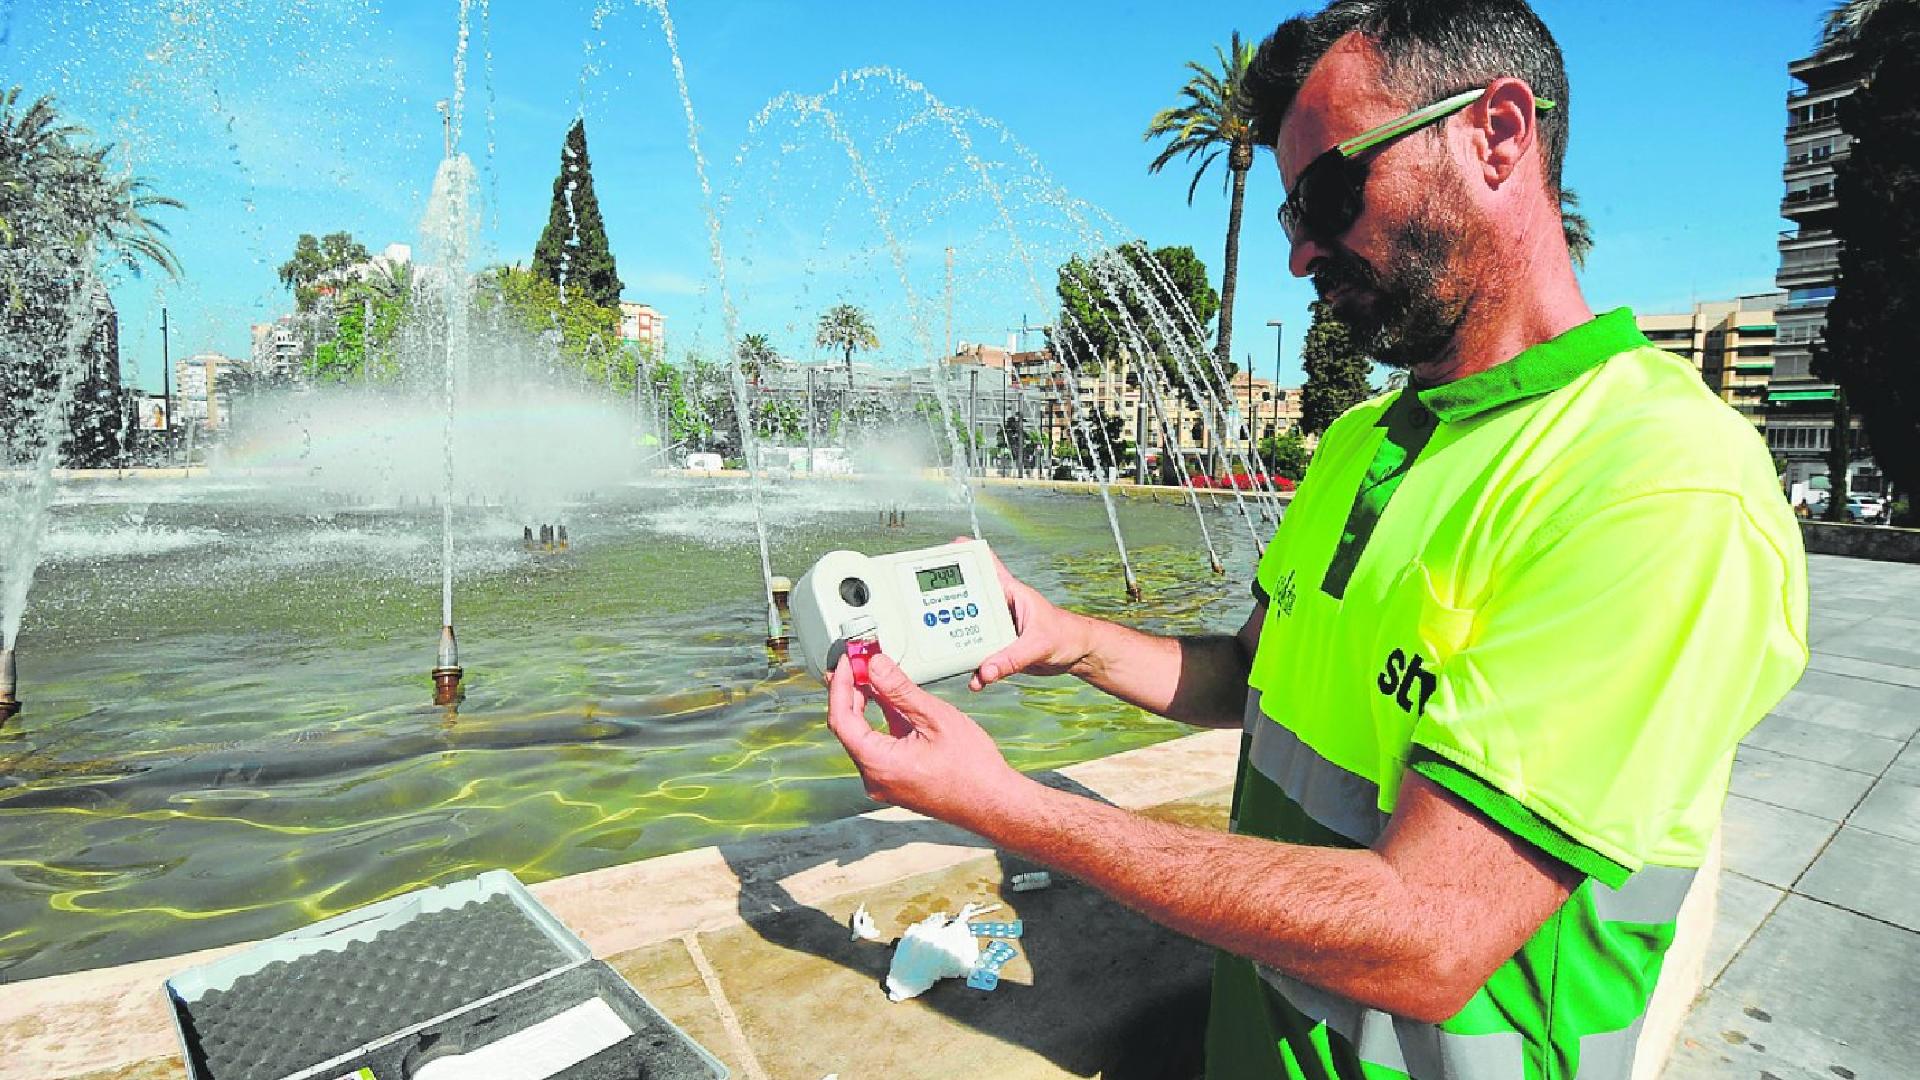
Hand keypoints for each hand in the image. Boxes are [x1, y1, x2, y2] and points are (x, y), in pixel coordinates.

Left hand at [825, 653, 1026, 830]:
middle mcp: (875, 778)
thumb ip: (900, 690)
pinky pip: (879, 748)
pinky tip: (890, 702)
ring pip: (863, 737)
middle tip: (860, 662)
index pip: (841, 719)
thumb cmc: (972, 768)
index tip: (847, 662)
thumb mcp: (936, 718)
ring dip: (866, 706)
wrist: (994, 803)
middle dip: (851, 692)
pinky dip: (881, 723)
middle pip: (848, 728)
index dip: (840, 686)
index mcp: (879, 764)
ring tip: (874, 675)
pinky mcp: (896, 782)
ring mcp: (885, 782)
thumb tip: (875, 666)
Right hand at [962, 540, 1092, 690]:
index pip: (988, 567)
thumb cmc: (1066, 635)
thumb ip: (1011, 658)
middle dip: (949, 605)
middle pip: (968, 600)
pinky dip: (977, 669)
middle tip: (927, 610)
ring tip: (947, 653)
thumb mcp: (1038, 644)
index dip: (967, 555)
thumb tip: (986, 670)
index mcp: (1011, 593)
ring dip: (959, 643)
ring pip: (970, 631)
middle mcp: (1000, 608)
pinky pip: (982, 657)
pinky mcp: (1000, 648)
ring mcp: (998, 628)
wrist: (1077, 655)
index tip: (947, 549)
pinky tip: (976, 679)